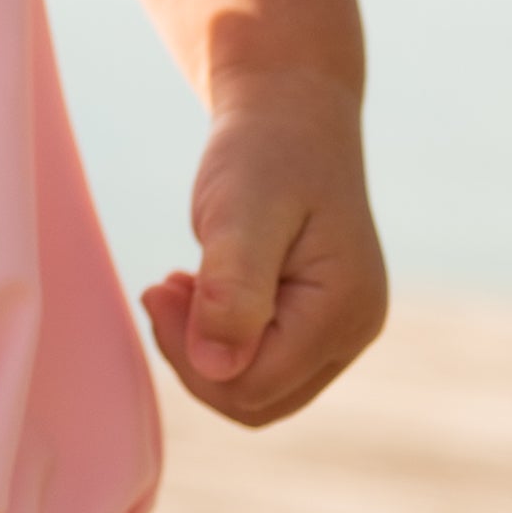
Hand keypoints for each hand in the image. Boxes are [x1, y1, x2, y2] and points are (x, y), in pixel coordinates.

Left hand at [141, 75, 386, 426]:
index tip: (158, 287)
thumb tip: (217, 367)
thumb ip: (232, 290)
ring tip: (181, 285)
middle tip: (162, 289)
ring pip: (256, 389)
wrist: (291, 112)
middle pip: (256, 400)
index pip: (253, 386)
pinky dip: (219, 339)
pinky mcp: (317, 323)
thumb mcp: (240, 211)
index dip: (192, 354)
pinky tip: (199, 290)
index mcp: (344, 310)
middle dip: (197, 359)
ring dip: (204, 350)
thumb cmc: (265, 152)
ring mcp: (340, 331)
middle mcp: (353, 331)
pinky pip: (260, 363)